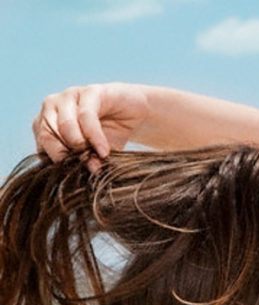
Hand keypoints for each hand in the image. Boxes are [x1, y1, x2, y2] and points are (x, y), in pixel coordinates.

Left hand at [32, 83, 148, 171]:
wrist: (137, 115)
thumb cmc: (112, 136)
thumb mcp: (95, 154)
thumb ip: (83, 163)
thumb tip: (79, 177)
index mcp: (46, 123)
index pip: (41, 145)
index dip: (58, 163)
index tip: (76, 176)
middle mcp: (52, 107)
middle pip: (48, 134)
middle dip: (67, 155)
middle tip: (87, 167)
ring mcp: (70, 96)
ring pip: (65, 125)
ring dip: (81, 146)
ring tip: (98, 158)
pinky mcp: (91, 92)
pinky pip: (86, 116)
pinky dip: (95, 137)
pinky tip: (104, 150)